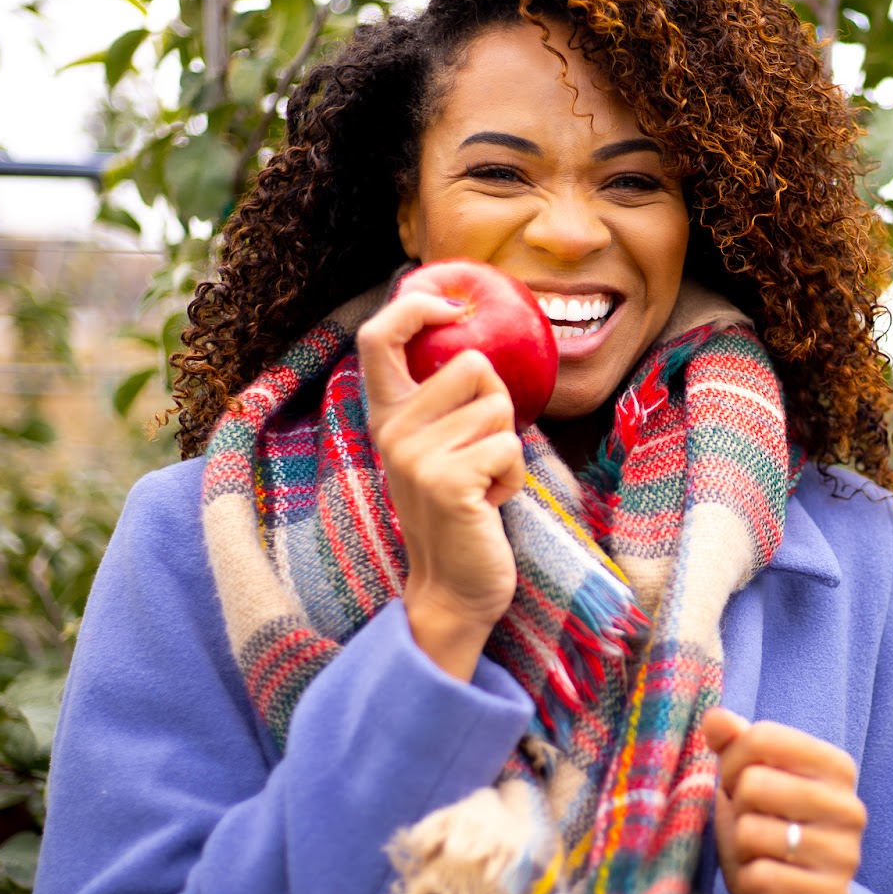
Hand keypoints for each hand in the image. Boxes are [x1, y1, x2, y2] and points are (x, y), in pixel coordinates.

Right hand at [357, 288, 526, 680]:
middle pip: (473, 364)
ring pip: (499, 408)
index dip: (417, 305)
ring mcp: (415, 456)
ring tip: (484, 483)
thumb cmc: (461, 511)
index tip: (454, 307)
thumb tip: (476, 339)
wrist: (454, 588)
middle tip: (482, 451)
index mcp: (387, 417)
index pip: (379, 336)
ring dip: (508, 449)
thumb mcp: (439, 449)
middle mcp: (392, 431)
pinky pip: (508, 447)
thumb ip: (444, 403)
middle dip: (498, 403)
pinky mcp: (447, 481)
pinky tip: (490, 504)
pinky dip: (513, 478)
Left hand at [701, 708, 866, 893]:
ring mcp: (846, 855)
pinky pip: (760, 876)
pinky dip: (749, 882)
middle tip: (748, 824)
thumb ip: (734, 745)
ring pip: (751, 832)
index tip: (736, 784)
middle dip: (736, 808)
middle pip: (754, 784)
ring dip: (742, 849)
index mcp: (837, 767)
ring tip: (760, 856)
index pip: (763, 737)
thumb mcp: (745, 785)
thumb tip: (715, 717)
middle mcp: (850, 807)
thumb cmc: (764, 836)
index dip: (731, 761)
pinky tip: (765, 886)